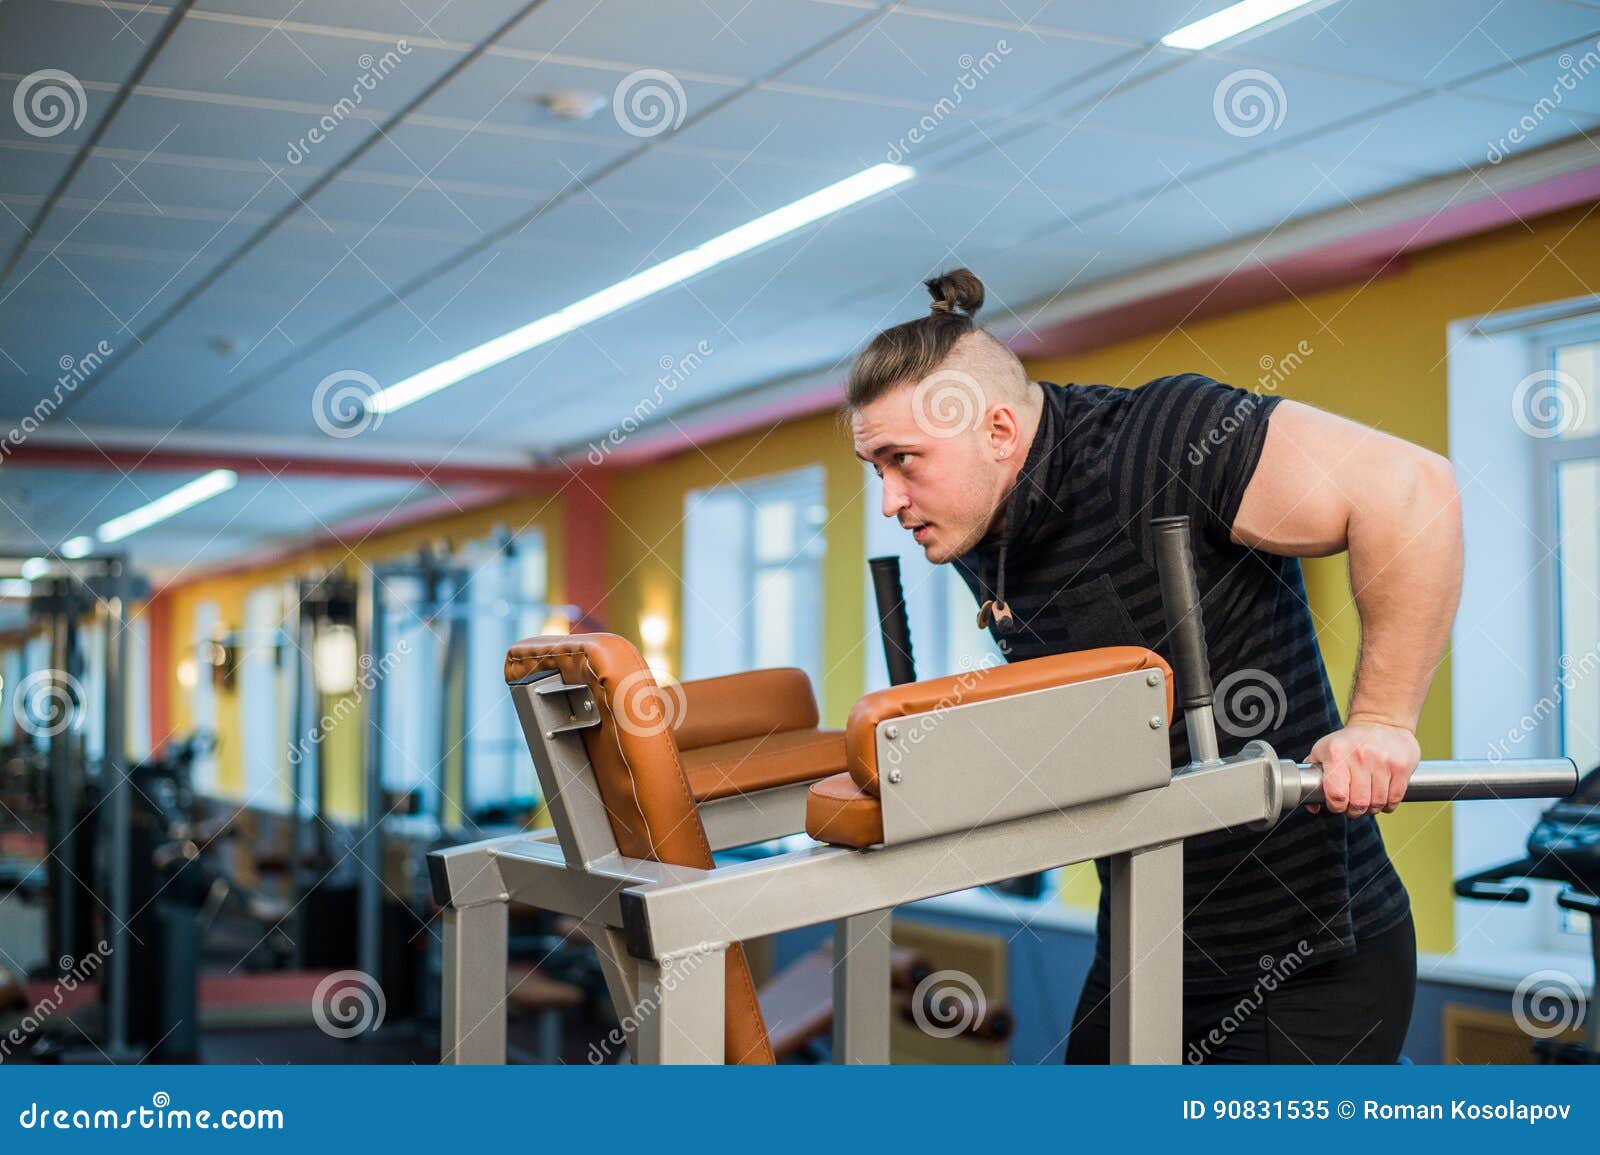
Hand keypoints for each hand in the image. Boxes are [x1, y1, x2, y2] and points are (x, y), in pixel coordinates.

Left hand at [1305, 715, 1420, 816]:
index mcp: (1336, 754)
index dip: (1336, 806)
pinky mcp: (1401, 766)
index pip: (1337, 795)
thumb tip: (1313, 807)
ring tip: (1368, 801)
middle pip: (1359, 803)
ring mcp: (1382, 762)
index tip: (1338, 804)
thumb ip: (1312, 777)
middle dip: (1354, 811)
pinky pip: (1395, 798)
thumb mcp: (1323, 751)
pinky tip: (1382, 798)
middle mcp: (1359, 757)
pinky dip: (1388, 805)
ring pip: (1377, 802)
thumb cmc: (1347, 742)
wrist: (1381, 722)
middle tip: (1353, 806)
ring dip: (1372, 808)